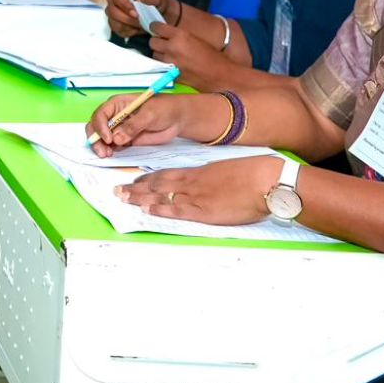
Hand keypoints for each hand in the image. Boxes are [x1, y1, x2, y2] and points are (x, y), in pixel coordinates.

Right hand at [86, 92, 192, 155]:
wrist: (177, 119)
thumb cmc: (164, 109)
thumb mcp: (150, 114)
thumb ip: (133, 126)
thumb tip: (117, 138)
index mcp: (118, 103)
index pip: (100, 114)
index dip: (100, 126)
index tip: (108, 138)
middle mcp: (115, 116)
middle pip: (96, 127)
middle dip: (96, 139)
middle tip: (103, 151)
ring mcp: (119, 128)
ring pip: (102, 138)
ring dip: (101, 147)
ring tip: (107, 155)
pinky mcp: (125, 140)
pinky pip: (112, 146)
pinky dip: (109, 151)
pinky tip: (113, 154)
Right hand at [105, 0, 178, 38]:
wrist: (159, 15)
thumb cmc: (156, 4)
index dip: (124, 4)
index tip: (135, 12)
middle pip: (112, 10)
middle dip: (127, 17)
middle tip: (140, 21)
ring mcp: (112, 12)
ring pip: (115, 21)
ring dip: (130, 25)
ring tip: (142, 24)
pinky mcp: (115, 24)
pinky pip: (118, 30)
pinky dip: (130, 31)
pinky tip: (138, 27)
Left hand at [115, 156, 284, 226]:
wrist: (265, 181)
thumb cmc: (253, 174)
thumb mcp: (229, 171)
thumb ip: (213, 178)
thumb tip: (207, 185)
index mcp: (199, 171)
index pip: (167, 175)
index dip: (149, 179)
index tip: (136, 181)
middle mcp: (193, 183)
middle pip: (158, 185)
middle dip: (137, 188)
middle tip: (118, 190)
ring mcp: (196, 197)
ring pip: (161, 196)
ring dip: (140, 198)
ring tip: (123, 199)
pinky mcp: (204, 211)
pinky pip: (175, 210)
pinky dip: (159, 210)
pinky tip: (146, 210)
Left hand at [147, 20, 231, 89]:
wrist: (219, 75)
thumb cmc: (212, 56)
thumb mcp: (196, 39)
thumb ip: (180, 36)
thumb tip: (167, 34)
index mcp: (180, 35)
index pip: (157, 27)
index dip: (156, 28)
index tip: (157, 29)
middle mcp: (172, 47)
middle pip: (152, 42)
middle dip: (157, 42)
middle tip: (164, 43)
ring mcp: (169, 62)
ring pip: (154, 54)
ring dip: (159, 54)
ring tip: (169, 55)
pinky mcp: (170, 74)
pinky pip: (160, 66)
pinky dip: (164, 64)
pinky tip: (172, 64)